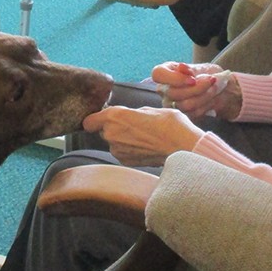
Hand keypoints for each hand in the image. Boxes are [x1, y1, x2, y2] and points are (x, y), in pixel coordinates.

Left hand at [81, 106, 204, 166]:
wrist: (182, 146)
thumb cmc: (169, 123)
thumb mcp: (150, 109)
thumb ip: (132, 113)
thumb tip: (129, 116)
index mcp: (115, 116)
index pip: (89, 121)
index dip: (95, 119)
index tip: (102, 118)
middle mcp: (111, 134)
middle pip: (103, 130)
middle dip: (114, 128)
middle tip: (133, 125)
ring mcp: (118, 150)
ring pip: (113, 142)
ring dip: (122, 139)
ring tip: (143, 136)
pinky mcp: (126, 161)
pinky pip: (122, 152)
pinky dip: (129, 150)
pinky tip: (145, 146)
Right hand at [151, 61, 241, 120]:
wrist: (221, 90)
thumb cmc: (208, 75)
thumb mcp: (202, 68)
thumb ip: (191, 69)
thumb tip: (181, 67)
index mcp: (164, 72)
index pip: (158, 74)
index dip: (175, 78)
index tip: (193, 79)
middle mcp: (163, 89)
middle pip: (173, 93)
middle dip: (197, 87)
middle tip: (212, 80)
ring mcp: (170, 104)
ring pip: (184, 105)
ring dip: (204, 96)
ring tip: (214, 88)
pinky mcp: (181, 116)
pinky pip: (192, 114)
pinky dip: (206, 105)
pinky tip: (211, 99)